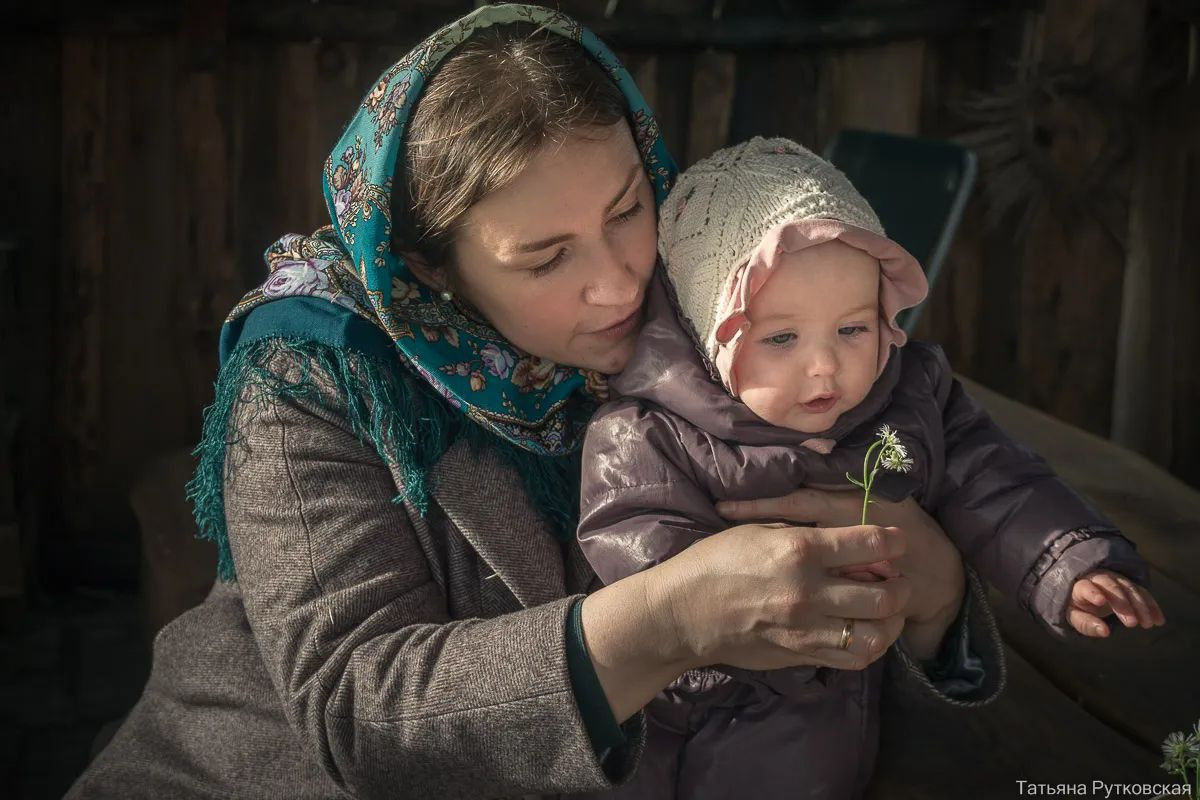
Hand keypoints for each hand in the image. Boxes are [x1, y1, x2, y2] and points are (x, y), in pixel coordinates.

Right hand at [649, 521, 911, 673]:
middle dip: (900, 584)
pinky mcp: (800, 654)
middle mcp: (809, 591)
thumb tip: (840, 537)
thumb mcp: (756, 530)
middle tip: (894, 578)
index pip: (870, 543)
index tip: (897, 540)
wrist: (682, 613)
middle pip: (885, 594)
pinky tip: (864, 632)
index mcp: (799, 549)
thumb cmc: (713, 562)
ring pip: (877, 633)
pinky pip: (853, 658)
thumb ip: (802, 531)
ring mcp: (806, 628)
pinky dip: (870, 646)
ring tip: (885, 610)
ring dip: (891, 621)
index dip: (894, 540)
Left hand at [1067, 569, 1165, 636]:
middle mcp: (1100, 578)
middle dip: (1123, 604)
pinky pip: (1143, 593)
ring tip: (1148, 624)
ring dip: (1141, 606)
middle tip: (1132, 623)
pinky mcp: (1129, 585)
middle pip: (1112, 587)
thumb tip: (1105, 632)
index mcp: (1081, 585)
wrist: (1085, 592)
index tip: (1101, 602)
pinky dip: (1151, 606)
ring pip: (1130, 589)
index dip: (1093, 593)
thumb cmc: (1078, 606)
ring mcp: (1116, 580)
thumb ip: (1086, 624)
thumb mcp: (1075, 616)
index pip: (1086, 587)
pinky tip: (1159, 620)